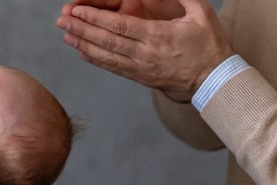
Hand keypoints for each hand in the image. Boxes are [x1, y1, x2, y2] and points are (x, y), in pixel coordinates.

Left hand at [57, 0, 232, 100]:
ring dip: (84, 45)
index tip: (78, 11)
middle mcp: (145, 55)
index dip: (96, 19)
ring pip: (107, 57)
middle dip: (82, 30)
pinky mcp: (141, 78)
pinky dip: (96, 60)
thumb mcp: (200, 13)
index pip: (120, 27)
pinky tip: (82, 52)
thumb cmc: (209, 45)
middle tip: (62, 21)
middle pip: (107, 41)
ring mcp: (141, 69)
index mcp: (158, 37)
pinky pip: (114, 69)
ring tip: (66, 36)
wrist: (214, 81)